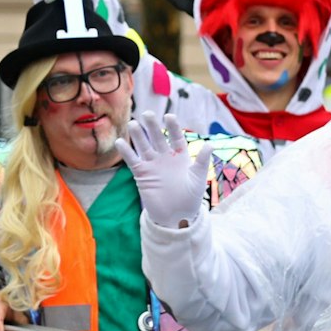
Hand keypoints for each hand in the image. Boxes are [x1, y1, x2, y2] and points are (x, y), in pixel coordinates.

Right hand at [116, 113, 209, 228]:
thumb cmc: (190, 197)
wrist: (176, 216)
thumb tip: (210, 144)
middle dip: (152, 126)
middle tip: (147, 114)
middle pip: (158, 138)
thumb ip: (201, 161)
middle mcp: (165, 158)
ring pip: (144, 146)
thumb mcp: (198, 178)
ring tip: (132, 123)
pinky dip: (126, 152)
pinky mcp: (142, 174)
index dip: (173, 127)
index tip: (169, 116)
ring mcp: (153, 165)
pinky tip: (120, 142)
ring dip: (138, 136)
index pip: (176, 137)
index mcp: (180, 156)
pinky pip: (133, 161)